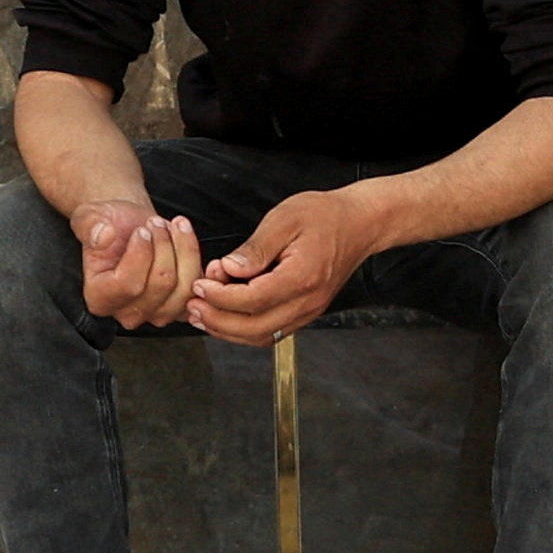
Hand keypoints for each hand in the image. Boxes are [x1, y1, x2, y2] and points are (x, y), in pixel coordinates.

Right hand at [73, 197, 200, 327]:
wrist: (129, 225)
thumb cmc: (109, 225)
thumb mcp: (90, 218)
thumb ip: (91, 227)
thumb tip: (103, 236)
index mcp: (100, 298)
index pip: (128, 285)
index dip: (140, 254)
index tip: (141, 230)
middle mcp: (128, 313)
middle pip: (160, 285)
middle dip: (163, 246)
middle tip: (155, 222)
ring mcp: (157, 312)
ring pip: (183, 286)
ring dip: (183, 249)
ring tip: (173, 225)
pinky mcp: (180, 305)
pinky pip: (198, 286)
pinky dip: (197, 259)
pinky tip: (185, 235)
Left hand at [185, 186, 383, 345]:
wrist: (359, 224)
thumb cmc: (324, 216)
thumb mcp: (285, 219)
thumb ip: (256, 248)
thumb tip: (228, 269)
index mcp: (302, 277)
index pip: (253, 299)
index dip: (221, 297)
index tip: (200, 285)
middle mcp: (307, 301)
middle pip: (255, 327)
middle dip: (218, 321)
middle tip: (193, 308)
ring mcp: (308, 311)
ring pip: (262, 336)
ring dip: (229, 331)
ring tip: (203, 316)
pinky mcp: (306, 312)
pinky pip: (272, 332)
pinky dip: (245, 330)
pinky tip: (226, 317)